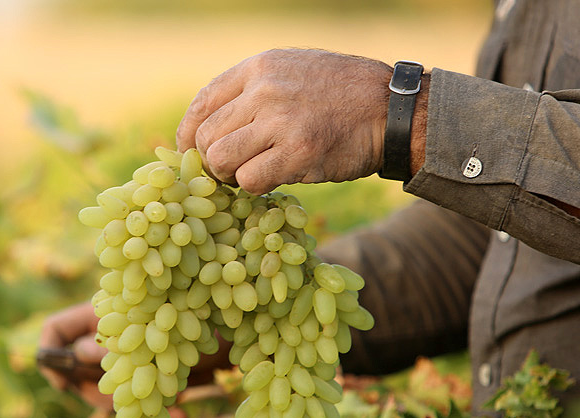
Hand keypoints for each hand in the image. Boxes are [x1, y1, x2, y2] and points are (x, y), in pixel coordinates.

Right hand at [38, 302, 235, 407]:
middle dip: (94, 395)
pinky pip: (144, 399)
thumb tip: (85, 355)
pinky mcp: (152, 373)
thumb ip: (117, 331)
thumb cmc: (183, 292)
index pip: (55, 331)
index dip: (51, 355)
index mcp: (96, 312)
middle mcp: (106, 337)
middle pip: (79, 373)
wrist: (224, 300)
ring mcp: (127, 357)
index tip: (61, 379)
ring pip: (110, 392)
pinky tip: (182, 417)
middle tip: (116, 407)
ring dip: (133, 408)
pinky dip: (160, 411)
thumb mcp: (147, 308)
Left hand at [176, 48, 394, 193]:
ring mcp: (281, 122)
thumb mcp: (292, 70)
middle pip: (207, 137)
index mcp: (259, 67)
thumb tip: (208, 122)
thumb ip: (252, 90)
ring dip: (230, 176)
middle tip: (231, 170)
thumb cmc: (339, 94)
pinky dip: (254, 187)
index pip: (202, 103)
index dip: (188, 134)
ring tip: (250, 174)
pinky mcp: (298, 154)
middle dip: (212, 161)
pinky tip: (272, 179)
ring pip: (221, 160)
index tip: (191, 152)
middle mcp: (265, 90)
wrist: (390, 108)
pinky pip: (250, 180)